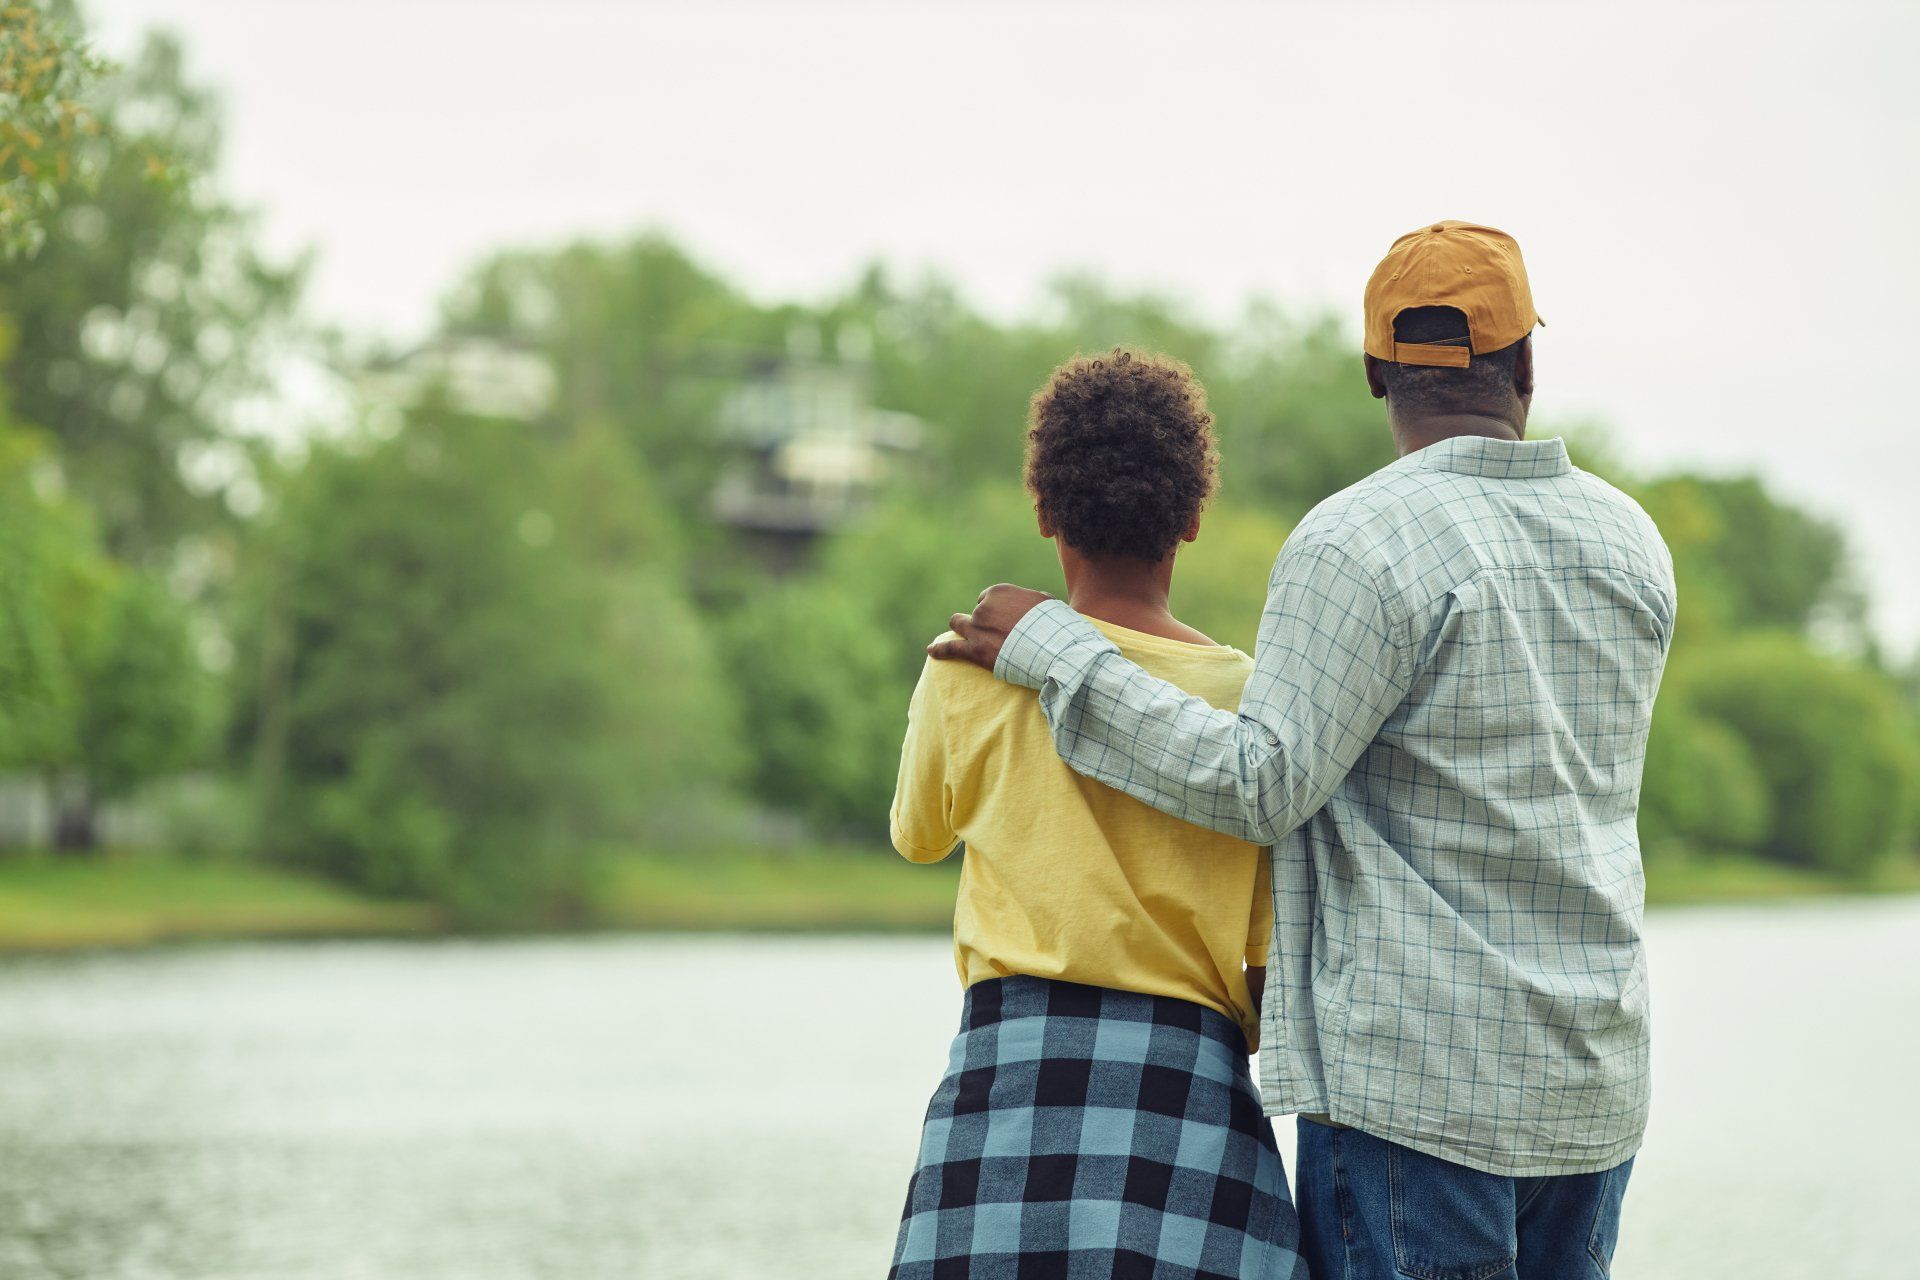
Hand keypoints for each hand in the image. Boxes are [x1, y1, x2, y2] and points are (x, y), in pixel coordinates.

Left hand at [927, 584, 1053, 671]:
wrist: (1050, 646)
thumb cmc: (1053, 624)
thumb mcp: (1046, 602)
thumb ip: (1033, 600)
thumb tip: (1036, 603)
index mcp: (998, 592)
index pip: (988, 598)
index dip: (996, 609)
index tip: (1005, 619)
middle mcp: (983, 607)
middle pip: (975, 612)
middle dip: (981, 619)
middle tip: (995, 632)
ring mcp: (977, 628)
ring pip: (958, 624)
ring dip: (961, 628)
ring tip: (964, 636)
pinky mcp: (974, 650)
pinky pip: (950, 649)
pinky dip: (939, 650)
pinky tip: (931, 651)